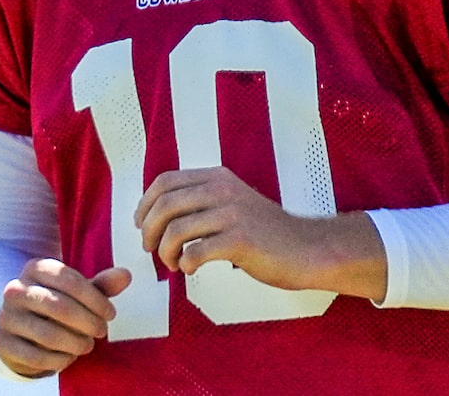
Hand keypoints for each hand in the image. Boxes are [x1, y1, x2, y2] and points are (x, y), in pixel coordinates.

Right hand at [0, 259, 130, 378]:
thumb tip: (126, 275)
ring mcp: (6, 316)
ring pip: (49, 335)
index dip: (95, 299)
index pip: (68, 280)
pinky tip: (68, 357)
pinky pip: (37, 357)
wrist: (19, 329)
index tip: (110, 314)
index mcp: (34, 268)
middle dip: (88, 323)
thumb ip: (100, 286)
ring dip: (76, 344)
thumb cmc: (55, 306)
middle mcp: (15, 289)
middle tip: (101, 332)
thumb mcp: (76, 294)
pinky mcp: (2, 341)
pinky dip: (59, 360)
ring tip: (86, 345)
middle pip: (60, 307)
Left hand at [134, 167, 386, 301]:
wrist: (308, 249)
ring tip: (171, 264)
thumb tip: (156, 213)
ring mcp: (232, 214)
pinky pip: (196, 252)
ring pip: (176, 230)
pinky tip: (190, 269)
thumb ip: (200, 200)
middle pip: (165, 205)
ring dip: (165, 251)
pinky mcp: (241, 240)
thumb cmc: (265, 232)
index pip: (165, 181)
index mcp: (216, 177)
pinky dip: (185, 263)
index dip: (145, 203)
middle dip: (149, 230)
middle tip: (149, 249)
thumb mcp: (231, 202)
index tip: (140, 224)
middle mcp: (222, 190)